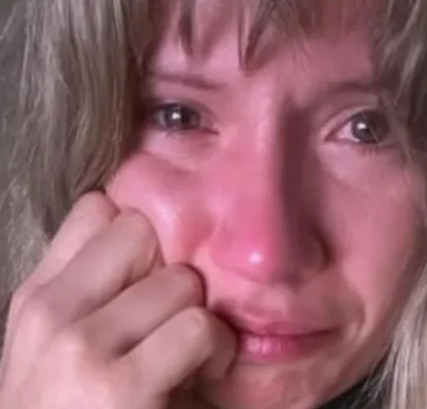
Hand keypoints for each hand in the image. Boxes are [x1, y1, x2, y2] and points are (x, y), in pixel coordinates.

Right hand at [0, 193, 235, 408]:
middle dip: (168, 270)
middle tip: (173, 314)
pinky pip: (199, 326)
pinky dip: (217, 351)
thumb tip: (153, 237)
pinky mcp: (122, 388)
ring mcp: (80, 348)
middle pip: (140, 230)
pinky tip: (205, 377)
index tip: (154, 270)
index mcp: (36, 300)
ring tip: (193, 353)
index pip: (97, 210)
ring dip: (200, 315)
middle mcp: (49, 314)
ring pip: (179, 280)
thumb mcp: (67, 346)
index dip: (140, 235)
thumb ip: (96, 290)